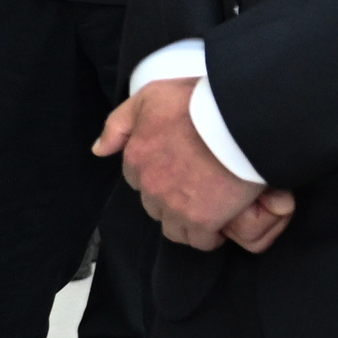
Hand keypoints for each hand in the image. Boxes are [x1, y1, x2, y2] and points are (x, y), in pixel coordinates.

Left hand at [96, 79, 295, 251]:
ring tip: (208, 210)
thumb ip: (120, 123)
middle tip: (195, 187)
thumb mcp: (150, 97)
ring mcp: (174, 205)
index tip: (177, 169)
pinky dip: (209, 236)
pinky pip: (200, 240)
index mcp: (136, 157)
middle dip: (169, 199)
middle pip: (154, 204)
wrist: (237, 119)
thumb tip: (99, 150)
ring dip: (186, 221)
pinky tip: (221, 225)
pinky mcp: (201, 220)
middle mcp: (150, 185)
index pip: (137, 178)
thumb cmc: (198, 103)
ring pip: (173, 227)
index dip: (158, 174)